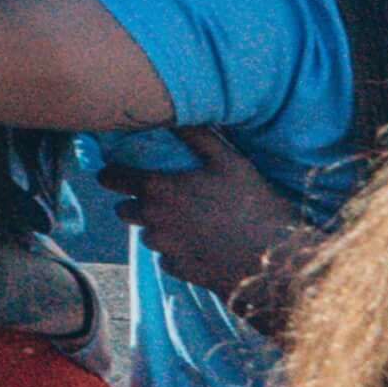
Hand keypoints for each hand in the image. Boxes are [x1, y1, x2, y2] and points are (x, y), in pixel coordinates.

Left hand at [100, 128, 318, 330]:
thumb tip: (175, 115)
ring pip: (148, 236)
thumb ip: (197, 137)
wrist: (276, 260)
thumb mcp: (229, 161)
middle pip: (124, 211)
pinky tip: (202, 246)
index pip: (113, 179)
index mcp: (159, 190)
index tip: (111, 174)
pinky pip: (168, 260)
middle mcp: (154, 220)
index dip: (110, 175)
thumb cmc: (254, 205)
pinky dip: (178, 253)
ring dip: (159, 229)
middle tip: (160, 200)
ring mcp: (166, 249)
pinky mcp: (181, 272)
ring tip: (189, 223)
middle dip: (135, 204)